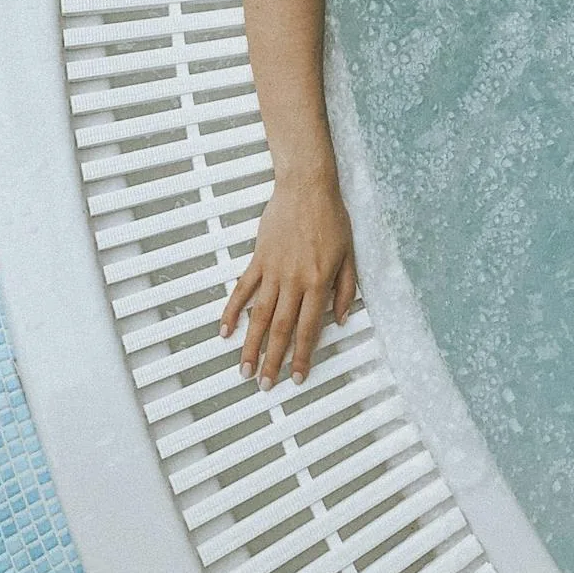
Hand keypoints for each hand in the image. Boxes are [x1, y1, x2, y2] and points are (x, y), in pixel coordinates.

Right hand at [219, 173, 357, 386]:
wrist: (307, 187)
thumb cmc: (332, 218)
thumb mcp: (349, 254)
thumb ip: (347, 289)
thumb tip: (342, 320)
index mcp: (318, 283)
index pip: (309, 329)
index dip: (302, 356)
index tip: (296, 378)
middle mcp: (294, 281)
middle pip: (280, 329)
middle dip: (273, 361)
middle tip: (265, 385)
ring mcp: (273, 270)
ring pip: (259, 316)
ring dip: (251, 345)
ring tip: (244, 370)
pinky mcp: (259, 258)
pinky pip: (243, 289)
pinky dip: (231, 311)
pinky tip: (224, 331)